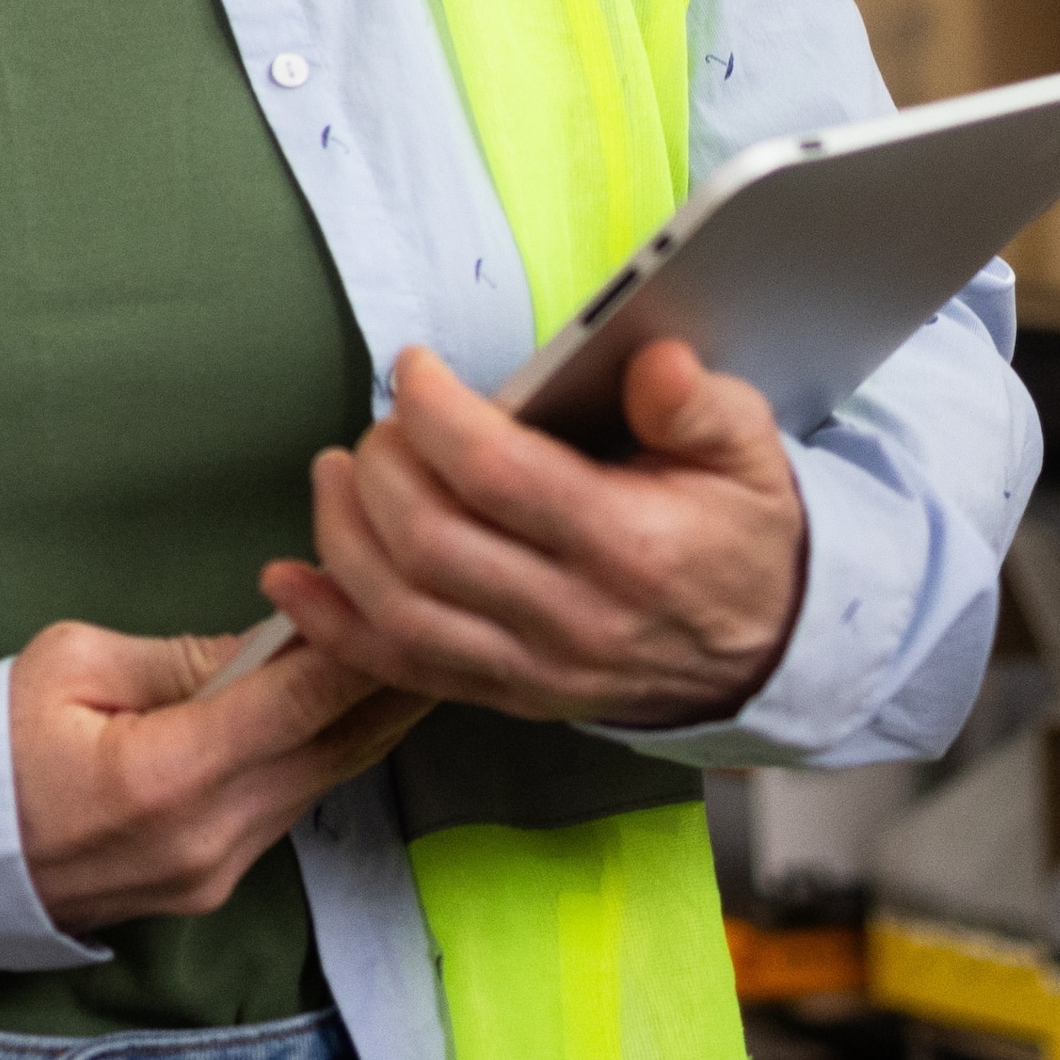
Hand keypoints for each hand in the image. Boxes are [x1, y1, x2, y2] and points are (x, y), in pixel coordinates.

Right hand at [7, 619, 428, 933]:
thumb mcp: (72, 666)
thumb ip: (184, 658)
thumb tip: (270, 641)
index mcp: (166, 778)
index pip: (300, 705)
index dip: (365, 649)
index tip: (412, 596)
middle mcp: (207, 839)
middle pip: (333, 751)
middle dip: (393, 683)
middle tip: (444, 617)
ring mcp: (214, 874)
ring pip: (320, 782)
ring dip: (364, 718)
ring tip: (410, 649)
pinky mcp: (211, 888)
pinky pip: (287, 808)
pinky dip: (319, 752)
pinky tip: (342, 707)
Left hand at [259, 339, 806, 728]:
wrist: (768, 648)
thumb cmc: (741, 533)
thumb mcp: (748, 450)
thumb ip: (698, 404)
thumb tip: (653, 364)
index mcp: (630, 547)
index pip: (496, 474)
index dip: (434, 410)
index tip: (413, 368)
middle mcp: (574, 619)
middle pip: (429, 542)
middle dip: (381, 465)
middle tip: (385, 421)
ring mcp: (535, 668)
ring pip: (399, 610)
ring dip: (343, 534)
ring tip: (336, 470)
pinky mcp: (508, 695)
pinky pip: (400, 670)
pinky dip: (332, 626)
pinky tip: (292, 580)